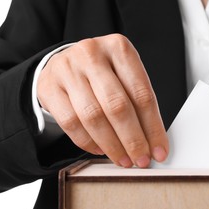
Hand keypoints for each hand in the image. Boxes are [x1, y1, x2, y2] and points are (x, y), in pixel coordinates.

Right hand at [37, 34, 168, 167]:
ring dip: (111, 145)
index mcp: (119, 48)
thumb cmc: (101, 72)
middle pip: (117, 105)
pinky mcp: (49, 86)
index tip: (159, 150)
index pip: (141, 93)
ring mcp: (68, 69)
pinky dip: (88, 142)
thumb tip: (153, 142)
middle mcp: (92, 54)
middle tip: (141, 160)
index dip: (152, 127)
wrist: (64, 63)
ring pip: (93, 116)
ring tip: (122, 159)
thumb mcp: (123, 75)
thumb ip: (138, 102)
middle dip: (132, 139)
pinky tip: (100, 149)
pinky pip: (71, 122)